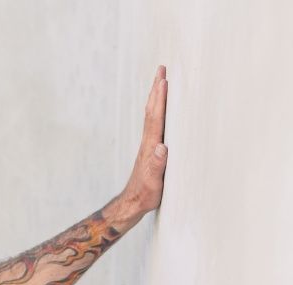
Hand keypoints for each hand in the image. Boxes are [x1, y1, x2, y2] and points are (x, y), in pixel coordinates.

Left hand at [119, 65, 168, 217]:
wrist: (132, 203)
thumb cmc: (145, 195)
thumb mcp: (154, 184)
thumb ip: (157, 167)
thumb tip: (162, 148)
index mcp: (151, 147)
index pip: (156, 119)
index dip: (160, 100)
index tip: (163, 80)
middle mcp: (149, 142)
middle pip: (152, 111)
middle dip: (156, 90)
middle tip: (162, 68)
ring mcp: (149, 145)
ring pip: (152, 115)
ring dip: (156, 97)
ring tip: (161, 80)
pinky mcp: (151, 150)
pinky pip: (155, 124)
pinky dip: (159, 111)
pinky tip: (162, 108)